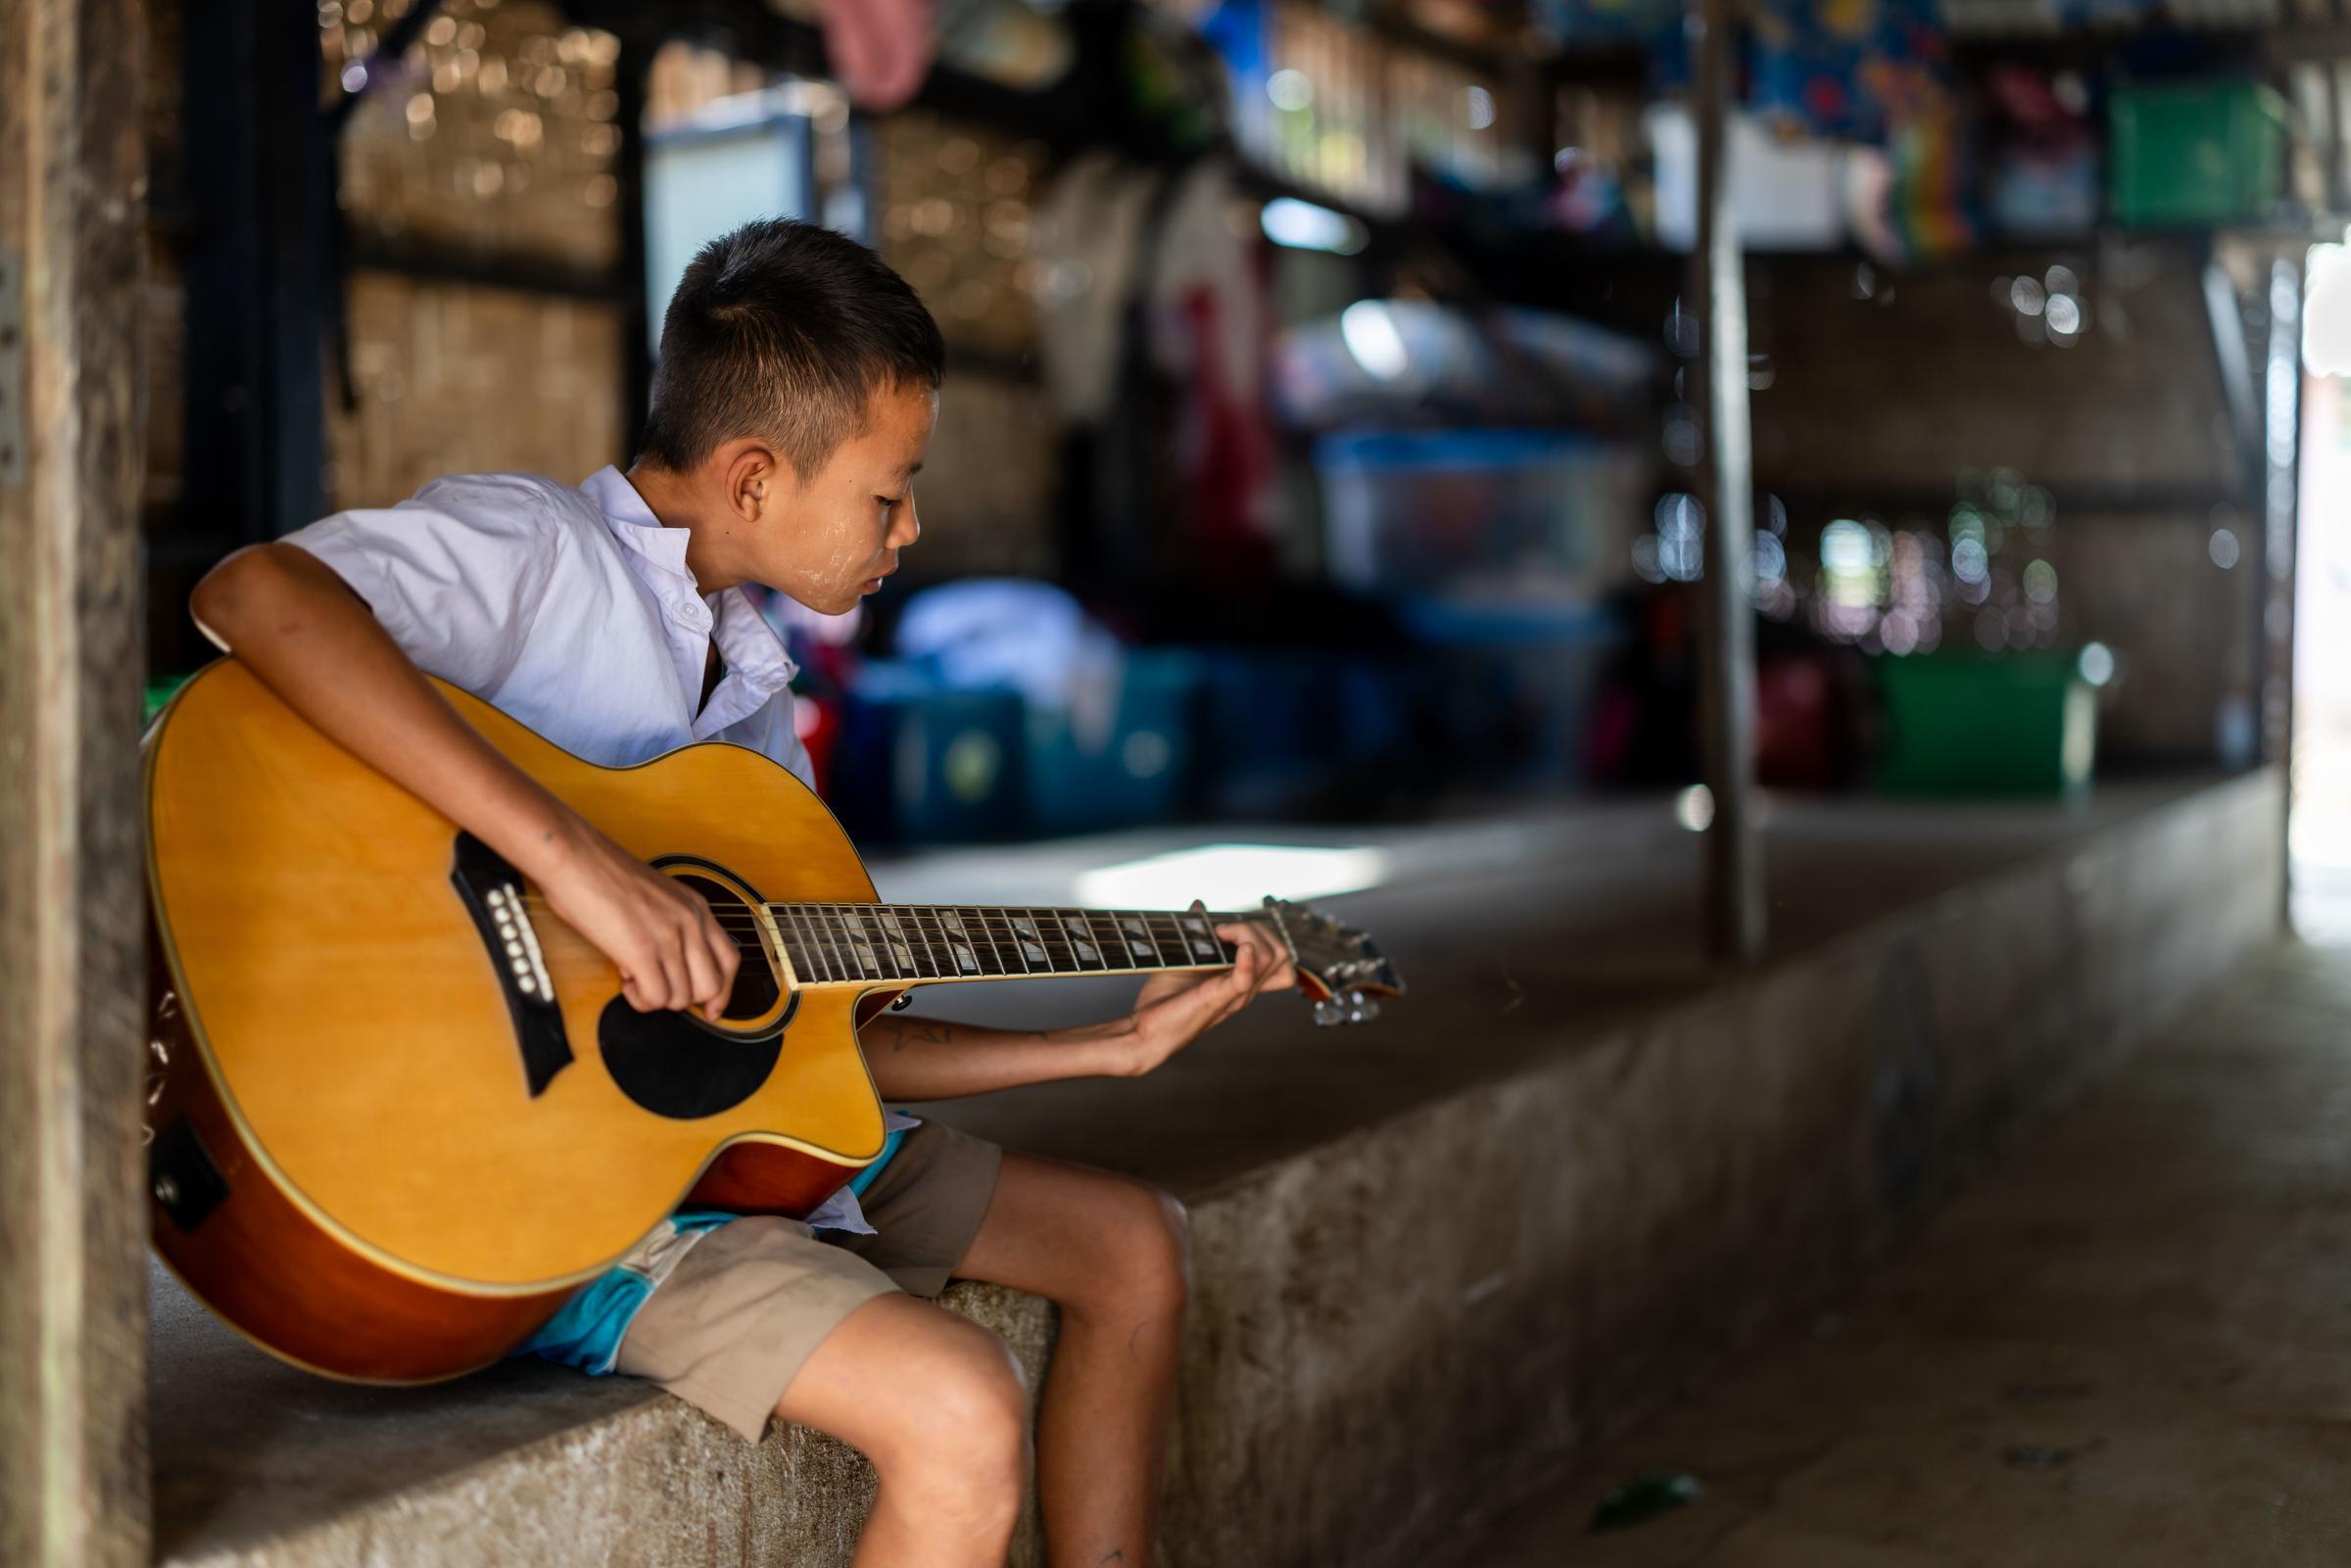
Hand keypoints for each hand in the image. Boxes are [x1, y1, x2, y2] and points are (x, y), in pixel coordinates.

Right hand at [531, 811, 738, 1019]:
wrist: (574, 856)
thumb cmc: (602, 872)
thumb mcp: (657, 895)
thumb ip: (672, 926)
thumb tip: (667, 964)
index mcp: (696, 907)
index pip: (730, 960)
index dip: (723, 992)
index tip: (710, 1009)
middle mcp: (690, 922)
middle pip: (710, 986)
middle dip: (682, 998)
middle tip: (656, 987)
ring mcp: (669, 937)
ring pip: (680, 998)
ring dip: (655, 998)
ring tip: (633, 977)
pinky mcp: (642, 951)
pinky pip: (656, 998)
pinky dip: (639, 999)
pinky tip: (625, 981)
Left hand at [1110, 914, 1294, 1076]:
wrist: (1144, 1031)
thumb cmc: (1163, 1001)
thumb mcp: (1183, 958)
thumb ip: (1196, 932)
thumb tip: (1200, 905)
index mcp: (1241, 980)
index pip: (1279, 957)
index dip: (1261, 933)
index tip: (1225, 926)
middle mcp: (1245, 989)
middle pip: (1281, 953)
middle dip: (1258, 929)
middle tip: (1223, 929)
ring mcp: (1235, 995)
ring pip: (1273, 959)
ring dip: (1250, 935)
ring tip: (1221, 934)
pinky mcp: (1218, 998)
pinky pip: (1245, 979)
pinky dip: (1248, 960)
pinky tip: (1240, 947)